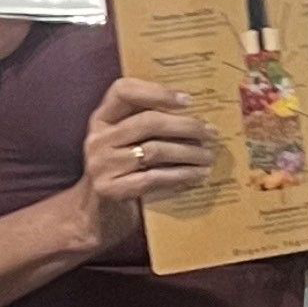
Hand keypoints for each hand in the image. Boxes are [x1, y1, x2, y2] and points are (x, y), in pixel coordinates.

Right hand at [71, 77, 218, 255]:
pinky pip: (153, 178)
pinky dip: (180, 176)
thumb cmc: (121, 173)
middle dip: (185, 126)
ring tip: (209, 157)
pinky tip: (197, 176)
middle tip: (211, 133)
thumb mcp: (125, 144)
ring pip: (154, 150)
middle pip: (147, 121)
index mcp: (101, 118)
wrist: (96, 216)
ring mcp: (101, 165)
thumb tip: (196, 115)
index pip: (123, 90)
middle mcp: (97, 138)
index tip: (188, 100)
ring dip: (189, 153)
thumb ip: (147, 127)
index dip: (156, 91)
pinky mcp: (109, 190)